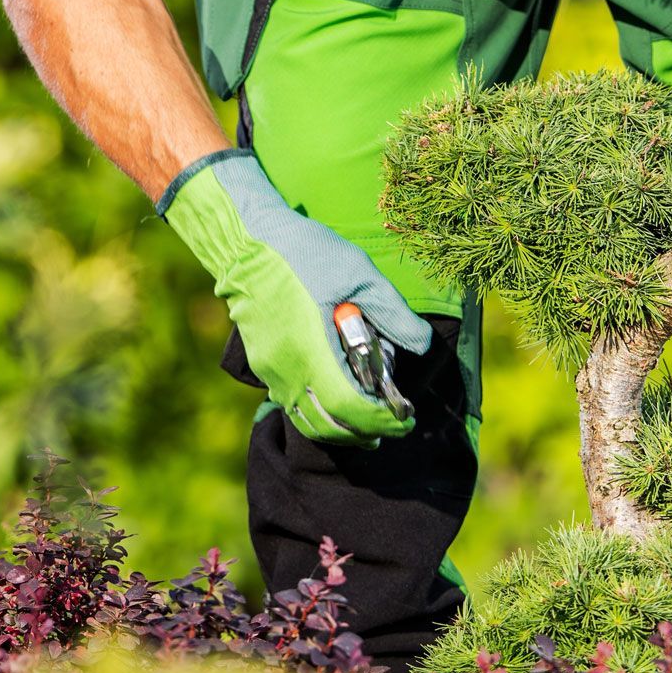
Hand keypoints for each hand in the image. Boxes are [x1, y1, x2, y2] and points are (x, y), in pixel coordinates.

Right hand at [159, 149, 432, 444]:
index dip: (381, 420)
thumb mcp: (358, 272)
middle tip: (397, 424)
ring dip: (343, 429)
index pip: (348, 407)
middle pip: (329, 425)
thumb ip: (392, 312)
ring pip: (308, 421)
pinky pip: (293, 405)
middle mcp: (286, 370)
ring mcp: (270, 370)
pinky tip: (341, 402)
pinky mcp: (263, 365)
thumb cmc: (305, 252)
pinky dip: (321, 415)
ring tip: (373, 425)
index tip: (406, 419)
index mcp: (310, 350)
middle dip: (367, 432)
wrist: (248, 240)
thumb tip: (423, 344)